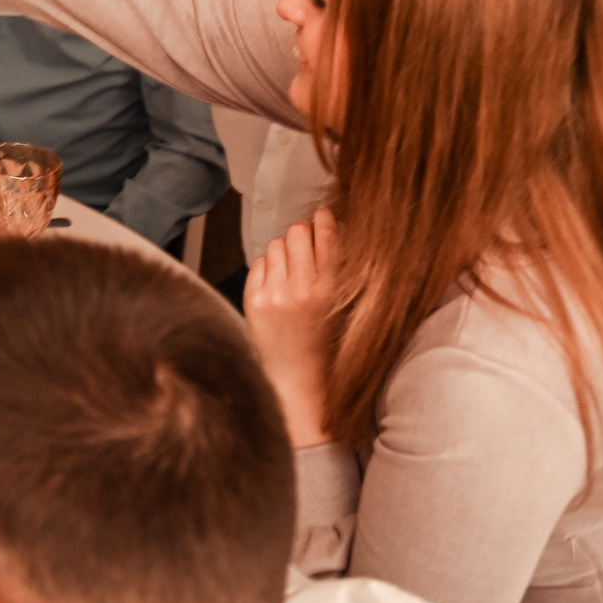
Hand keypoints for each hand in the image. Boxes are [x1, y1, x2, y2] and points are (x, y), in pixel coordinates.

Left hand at [243, 208, 339, 448]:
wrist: (302, 385)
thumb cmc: (329, 347)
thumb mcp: (348, 308)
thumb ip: (343, 271)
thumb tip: (333, 227)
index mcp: (334, 290)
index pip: (328, 233)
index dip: (326, 220)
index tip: (325, 216)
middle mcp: (304, 289)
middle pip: (298, 231)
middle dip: (303, 233)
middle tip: (306, 246)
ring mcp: (276, 294)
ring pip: (276, 244)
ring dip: (285, 251)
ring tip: (292, 272)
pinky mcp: (254, 301)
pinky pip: (259, 262)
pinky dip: (268, 268)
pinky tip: (278, 285)